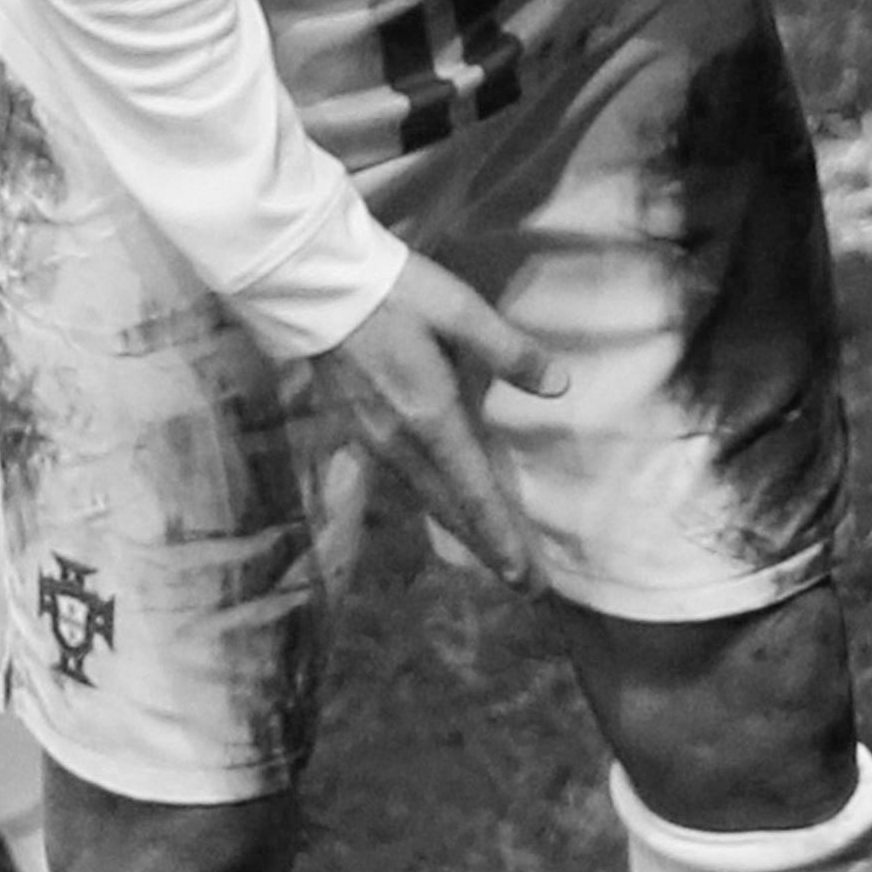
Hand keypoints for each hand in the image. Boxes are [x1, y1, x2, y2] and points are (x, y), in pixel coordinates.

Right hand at [308, 249, 564, 588]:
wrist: (312, 286)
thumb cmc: (393, 294)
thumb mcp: (462, 311)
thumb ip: (510, 352)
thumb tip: (559, 385)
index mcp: (429, 417)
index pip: (473, 491)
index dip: (500, 535)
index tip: (525, 575)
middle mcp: (398, 442)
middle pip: (450, 508)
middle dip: (489, 548)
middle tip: (526, 585)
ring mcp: (373, 439)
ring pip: (426, 497)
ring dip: (462, 529)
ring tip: (495, 556)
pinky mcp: (358, 428)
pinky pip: (405, 479)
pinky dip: (434, 502)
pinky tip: (446, 506)